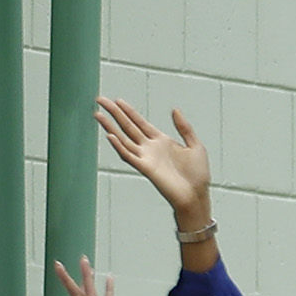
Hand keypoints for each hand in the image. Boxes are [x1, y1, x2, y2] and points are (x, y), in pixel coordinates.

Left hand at [49, 260, 115, 295]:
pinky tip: (109, 280)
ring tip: (85, 263)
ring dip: (88, 278)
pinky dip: (109, 292)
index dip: (65, 280)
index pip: (71, 294)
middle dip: (77, 274)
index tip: (59, 268)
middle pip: (81, 289)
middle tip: (76, 259)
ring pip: (91, 293)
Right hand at [96, 97, 214, 231]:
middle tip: (100, 100)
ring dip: (110, 126)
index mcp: (161, 141)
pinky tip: (110, 135)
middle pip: (128, 126)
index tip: (117, 100)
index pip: (140, 122)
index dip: (129, 111)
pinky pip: (128, 155)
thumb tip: (175, 110)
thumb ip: (185, 128)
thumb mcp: (195, 146)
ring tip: (98, 114)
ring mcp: (145, 157)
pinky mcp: (145, 168)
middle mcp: (150, 147)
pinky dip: (118, 146)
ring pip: (123, 138)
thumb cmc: (197, 174)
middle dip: (114, 113)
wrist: (196, 195)